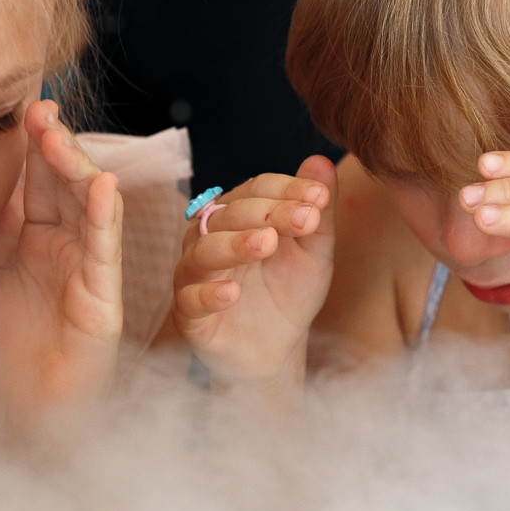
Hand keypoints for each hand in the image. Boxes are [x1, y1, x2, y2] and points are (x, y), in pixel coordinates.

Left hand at [0, 100, 122, 404]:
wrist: (4, 433)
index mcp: (25, 246)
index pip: (32, 184)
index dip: (28, 147)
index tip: (17, 110)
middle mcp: (59, 254)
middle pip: (63, 185)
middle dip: (53, 145)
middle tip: (39, 109)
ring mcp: (83, 276)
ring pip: (87, 207)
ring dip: (76, 168)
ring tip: (58, 136)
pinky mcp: (100, 307)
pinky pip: (102, 254)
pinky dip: (102, 219)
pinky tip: (100, 186)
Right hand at [172, 157, 336, 383]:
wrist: (277, 349)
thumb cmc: (289, 293)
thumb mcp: (314, 252)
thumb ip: (317, 212)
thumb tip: (321, 161)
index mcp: (236, 216)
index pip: (257, 190)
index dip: (287, 190)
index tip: (320, 197)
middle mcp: (208, 238)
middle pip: (229, 215)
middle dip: (268, 213)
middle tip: (303, 219)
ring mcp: (194, 276)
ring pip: (203, 252)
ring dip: (234, 245)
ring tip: (267, 243)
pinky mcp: (188, 315)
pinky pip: (189, 300)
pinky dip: (208, 295)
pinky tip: (232, 293)